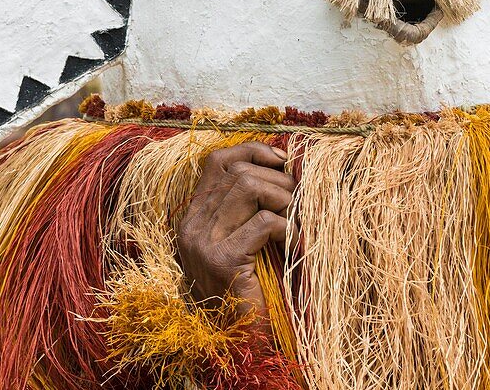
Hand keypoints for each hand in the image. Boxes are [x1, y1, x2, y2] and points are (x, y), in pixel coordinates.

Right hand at [176, 141, 292, 316]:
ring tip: (296, 219)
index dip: (251, 150)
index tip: (281, 159)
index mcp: (194, 216)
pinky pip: (262, 222)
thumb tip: (284, 165)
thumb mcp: (243, 239)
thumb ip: (249, 207)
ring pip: (248, 187)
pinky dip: (287, 228)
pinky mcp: (223, 261)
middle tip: (297, 200)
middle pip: (237, 171)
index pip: (216, 161)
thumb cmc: (247, 287)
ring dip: (283, 198)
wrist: (235, 339)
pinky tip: (296, 243)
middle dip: (277, 178)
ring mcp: (204, 243)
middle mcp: (192, 226)